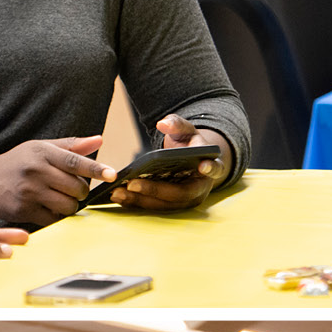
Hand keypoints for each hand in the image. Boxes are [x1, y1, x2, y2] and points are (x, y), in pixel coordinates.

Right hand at [0, 135, 107, 223]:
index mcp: (42, 151)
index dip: (95, 168)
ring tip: (58, 198)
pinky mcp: (23, 210)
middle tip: (72, 189)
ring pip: (68, 206)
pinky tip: (47, 208)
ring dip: (70, 205)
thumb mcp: (40, 148)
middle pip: (76, 188)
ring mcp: (28, 192)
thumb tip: (99, 139)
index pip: (74, 160)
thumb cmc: (17, 163)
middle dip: (80, 192)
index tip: (112, 174)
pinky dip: (56, 216)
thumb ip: (70, 146)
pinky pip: (53, 218)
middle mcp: (35, 170)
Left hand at [108, 116, 228, 211]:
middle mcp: (201, 189)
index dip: (210, 168)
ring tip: (117, 193)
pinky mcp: (171, 207)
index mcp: (211, 167)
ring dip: (140, 200)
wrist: (191, 162)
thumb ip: (177, 124)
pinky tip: (118, 197)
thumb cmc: (189, 145)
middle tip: (131, 184)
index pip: (215, 169)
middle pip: (180, 193)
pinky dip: (136, 204)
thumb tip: (163, 123)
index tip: (202, 166)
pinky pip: (154, 208)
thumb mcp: (186, 131)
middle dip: (154, 190)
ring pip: (164, 205)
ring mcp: (186, 201)